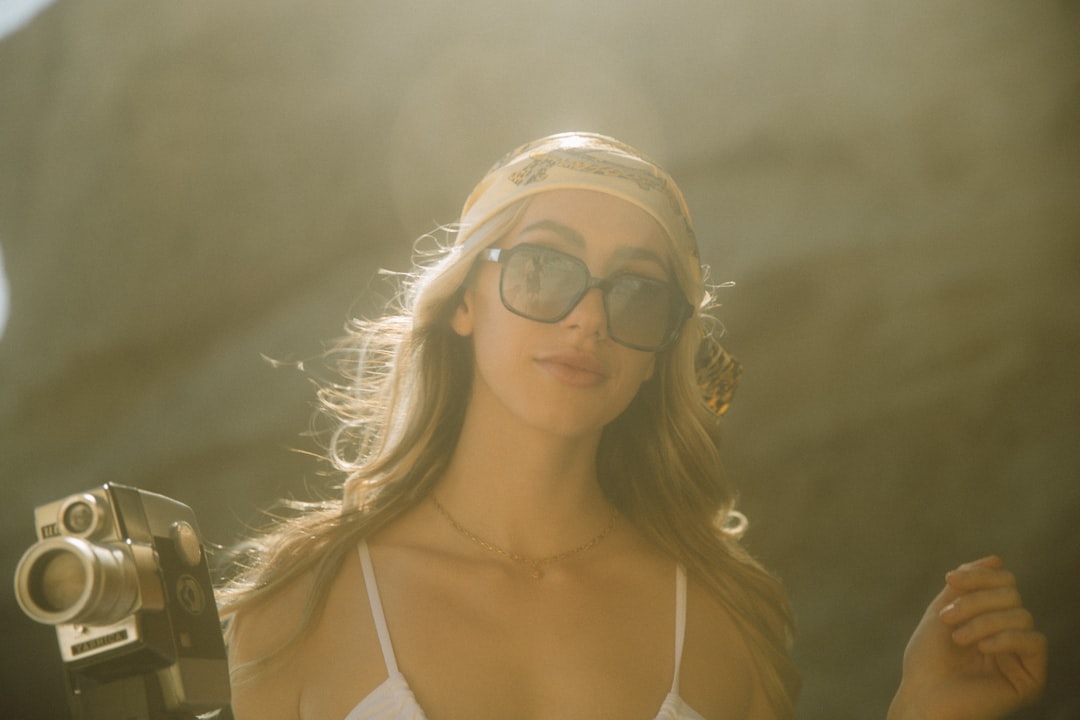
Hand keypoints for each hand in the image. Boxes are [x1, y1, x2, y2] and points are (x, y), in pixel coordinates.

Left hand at [887, 556, 1046, 719]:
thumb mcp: (942, 611)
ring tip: (958, 638)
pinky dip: (1005, 638)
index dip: (979, 575)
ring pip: (1021, 614)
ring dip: (983, 620)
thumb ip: (967, 584)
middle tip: (948, 618)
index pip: (1003, 582)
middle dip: (975, 601)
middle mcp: (1008, 635)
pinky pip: (1034, 641)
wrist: (922, 698)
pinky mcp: (1030, 679)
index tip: (949, 579)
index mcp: (990, 618)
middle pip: (1011, 594)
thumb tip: (996, 558)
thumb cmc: (927, 660)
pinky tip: (982, 648)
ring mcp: (1020, 657)